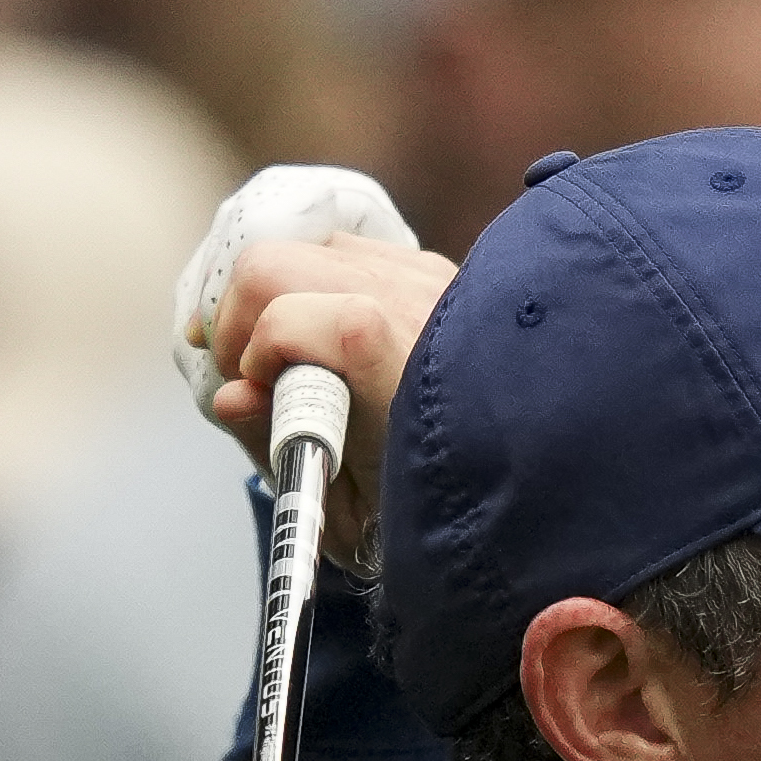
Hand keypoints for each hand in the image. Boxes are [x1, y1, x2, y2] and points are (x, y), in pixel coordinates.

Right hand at [176, 165, 451, 571]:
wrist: (532, 489)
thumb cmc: (431, 514)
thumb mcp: (348, 512)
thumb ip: (279, 446)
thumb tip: (229, 396)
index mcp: (398, 370)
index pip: (292, 319)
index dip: (256, 353)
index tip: (254, 395)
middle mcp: (416, 308)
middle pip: (279, 263)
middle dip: (238, 314)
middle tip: (243, 371)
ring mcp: (429, 280)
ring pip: (310, 247)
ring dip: (275, 294)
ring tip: (279, 355)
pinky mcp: (435, 271)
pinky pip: (348, 251)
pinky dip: (317, 282)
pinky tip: (320, 334)